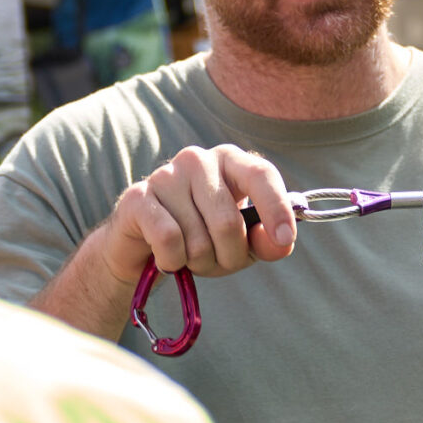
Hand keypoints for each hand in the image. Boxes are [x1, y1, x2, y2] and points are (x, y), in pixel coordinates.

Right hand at [103, 144, 297, 284]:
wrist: (143, 248)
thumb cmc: (201, 239)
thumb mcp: (242, 243)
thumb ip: (266, 241)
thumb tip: (281, 240)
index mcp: (230, 161)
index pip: (261, 174)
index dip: (276, 207)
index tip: (285, 238)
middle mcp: (198, 160)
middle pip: (228, 223)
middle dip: (227, 257)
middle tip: (215, 261)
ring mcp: (165, 175)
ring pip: (198, 239)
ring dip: (197, 262)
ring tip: (187, 255)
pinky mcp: (138, 197)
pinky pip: (168, 239)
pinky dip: (172, 261)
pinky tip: (167, 258)